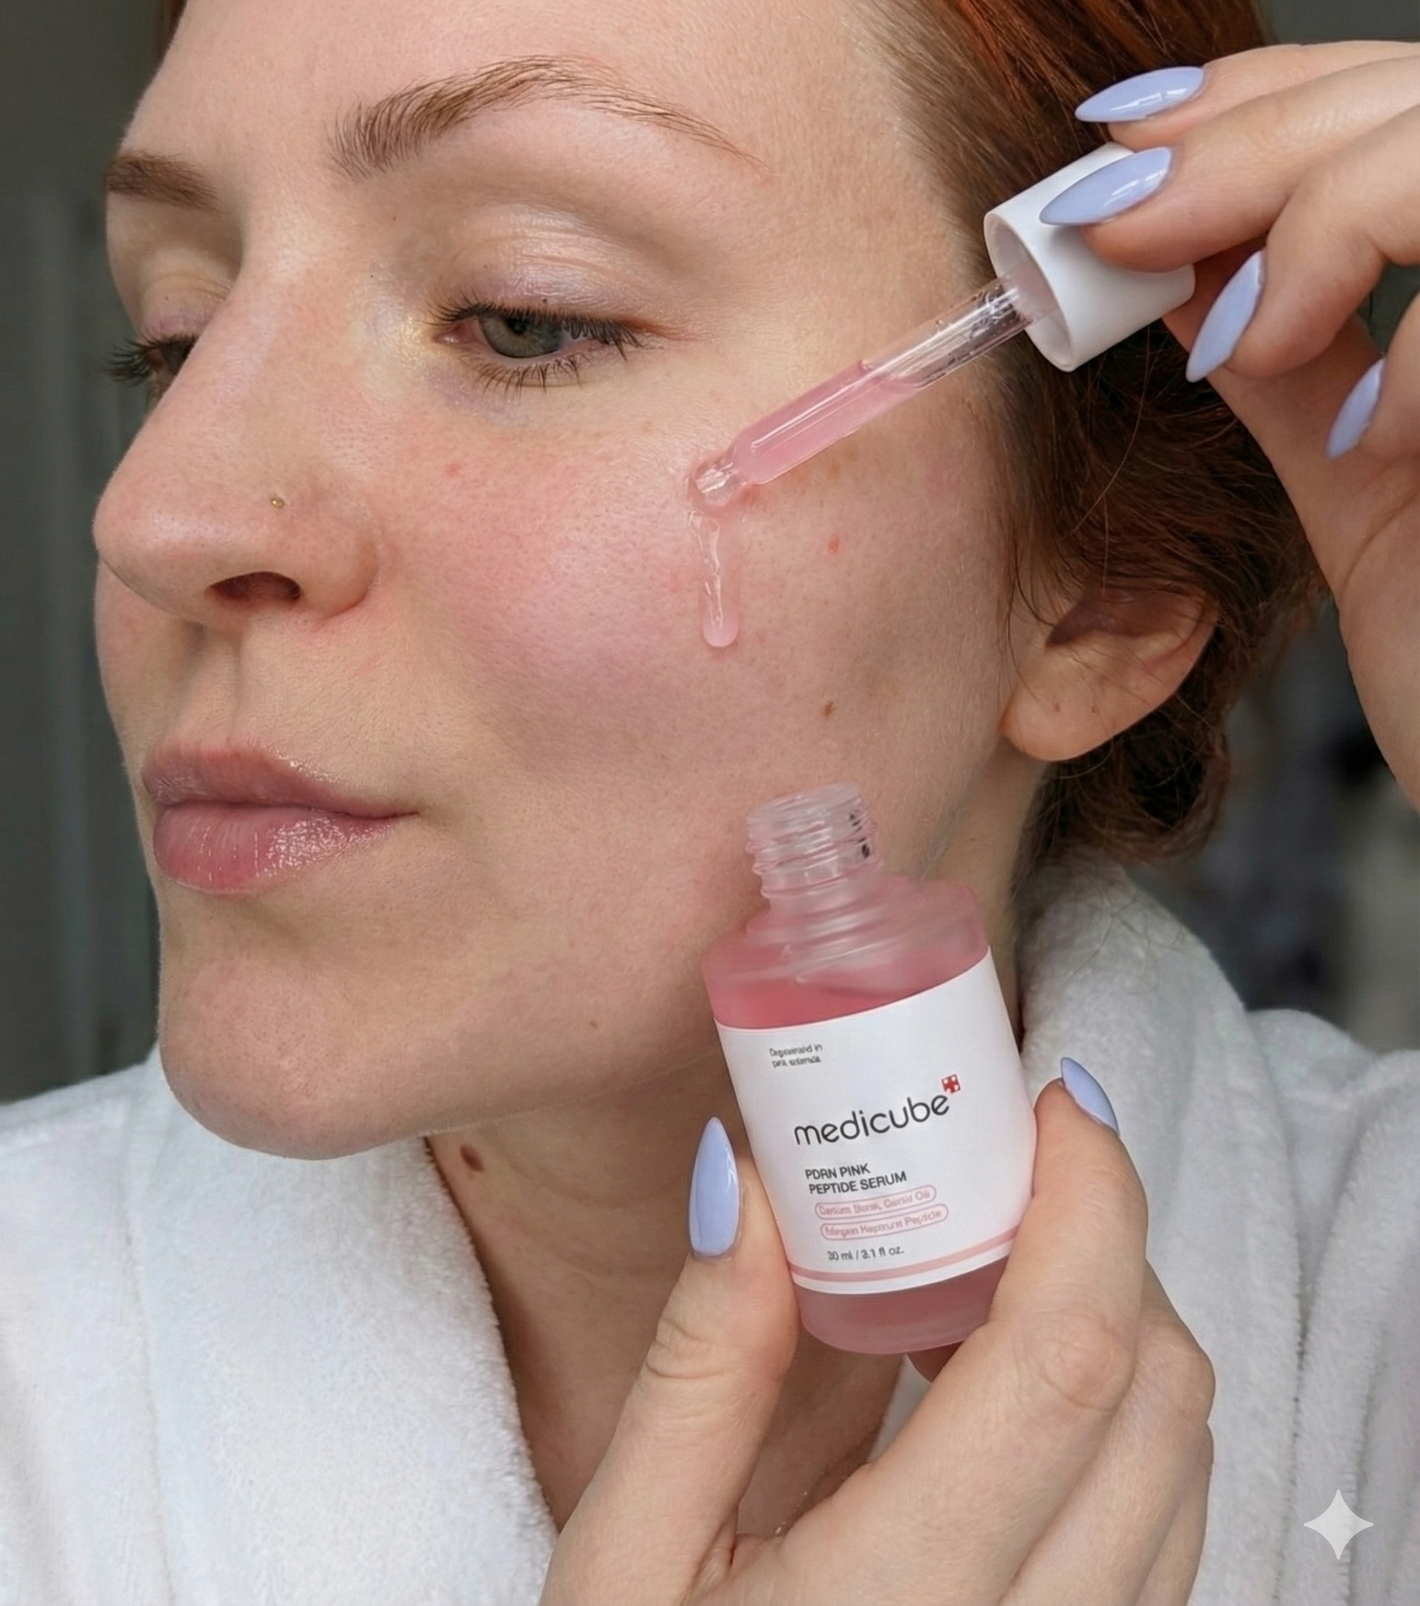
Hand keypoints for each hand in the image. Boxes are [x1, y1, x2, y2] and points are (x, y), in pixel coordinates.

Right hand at [538, 1078, 1215, 1605]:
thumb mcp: (627, 1554)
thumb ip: (702, 1362)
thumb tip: (750, 1174)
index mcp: (901, 1604)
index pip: (1066, 1366)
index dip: (1089, 1204)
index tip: (1052, 1104)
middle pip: (1159, 1397)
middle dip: (1110, 1242)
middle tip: (1004, 1169)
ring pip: (1185, 1461)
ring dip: (1120, 1323)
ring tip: (992, 1265)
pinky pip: (1165, 1526)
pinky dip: (1120, 1413)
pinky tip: (1003, 1383)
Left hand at [1073, 42, 1419, 806]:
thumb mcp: (1364, 486)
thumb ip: (1293, 364)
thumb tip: (1180, 267)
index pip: (1388, 100)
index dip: (1260, 96)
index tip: (1120, 149)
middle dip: (1248, 143)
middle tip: (1114, 225)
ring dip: (1324, 214)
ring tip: (1247, 339)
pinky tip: (1372, 427)